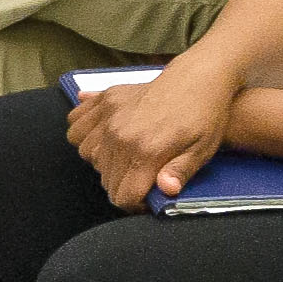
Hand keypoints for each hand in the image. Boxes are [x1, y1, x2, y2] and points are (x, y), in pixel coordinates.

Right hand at [66, 65, 233, 208]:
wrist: (199, 76)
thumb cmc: (205, 115)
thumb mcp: (202, 149)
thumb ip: (180, 172)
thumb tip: (166, 191)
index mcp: (147, 151)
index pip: (124, 196)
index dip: (136, 204)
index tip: (148, 198)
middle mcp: (121, 136)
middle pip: (107, 181)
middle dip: (124, 185)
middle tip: (143, 177)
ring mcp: (109, 116)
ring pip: (89, 157)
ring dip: (104, 164)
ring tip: (127, 158)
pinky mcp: (105, 100)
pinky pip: (77, 127)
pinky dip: (84, 136)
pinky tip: (104, 138)